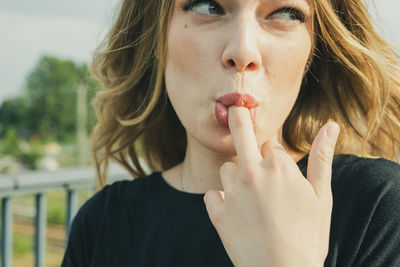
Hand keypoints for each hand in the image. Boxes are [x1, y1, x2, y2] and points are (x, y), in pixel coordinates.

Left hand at [203, 106, 339, 266]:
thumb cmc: (307, 236)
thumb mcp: (321, 196)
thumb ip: (321, 157)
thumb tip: (331, 126)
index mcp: (278, 166)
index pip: (270, 144)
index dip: (273, 156)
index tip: (278, 170)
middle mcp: (251, 172)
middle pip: (240, 130)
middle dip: (238, 117)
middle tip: (235, 108)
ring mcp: (231, 191)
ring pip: (226, 169)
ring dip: (235, 178)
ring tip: (250, 202)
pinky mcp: (216, 211)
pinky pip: (211, 195)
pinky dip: (220, 202)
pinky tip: (235, 216)